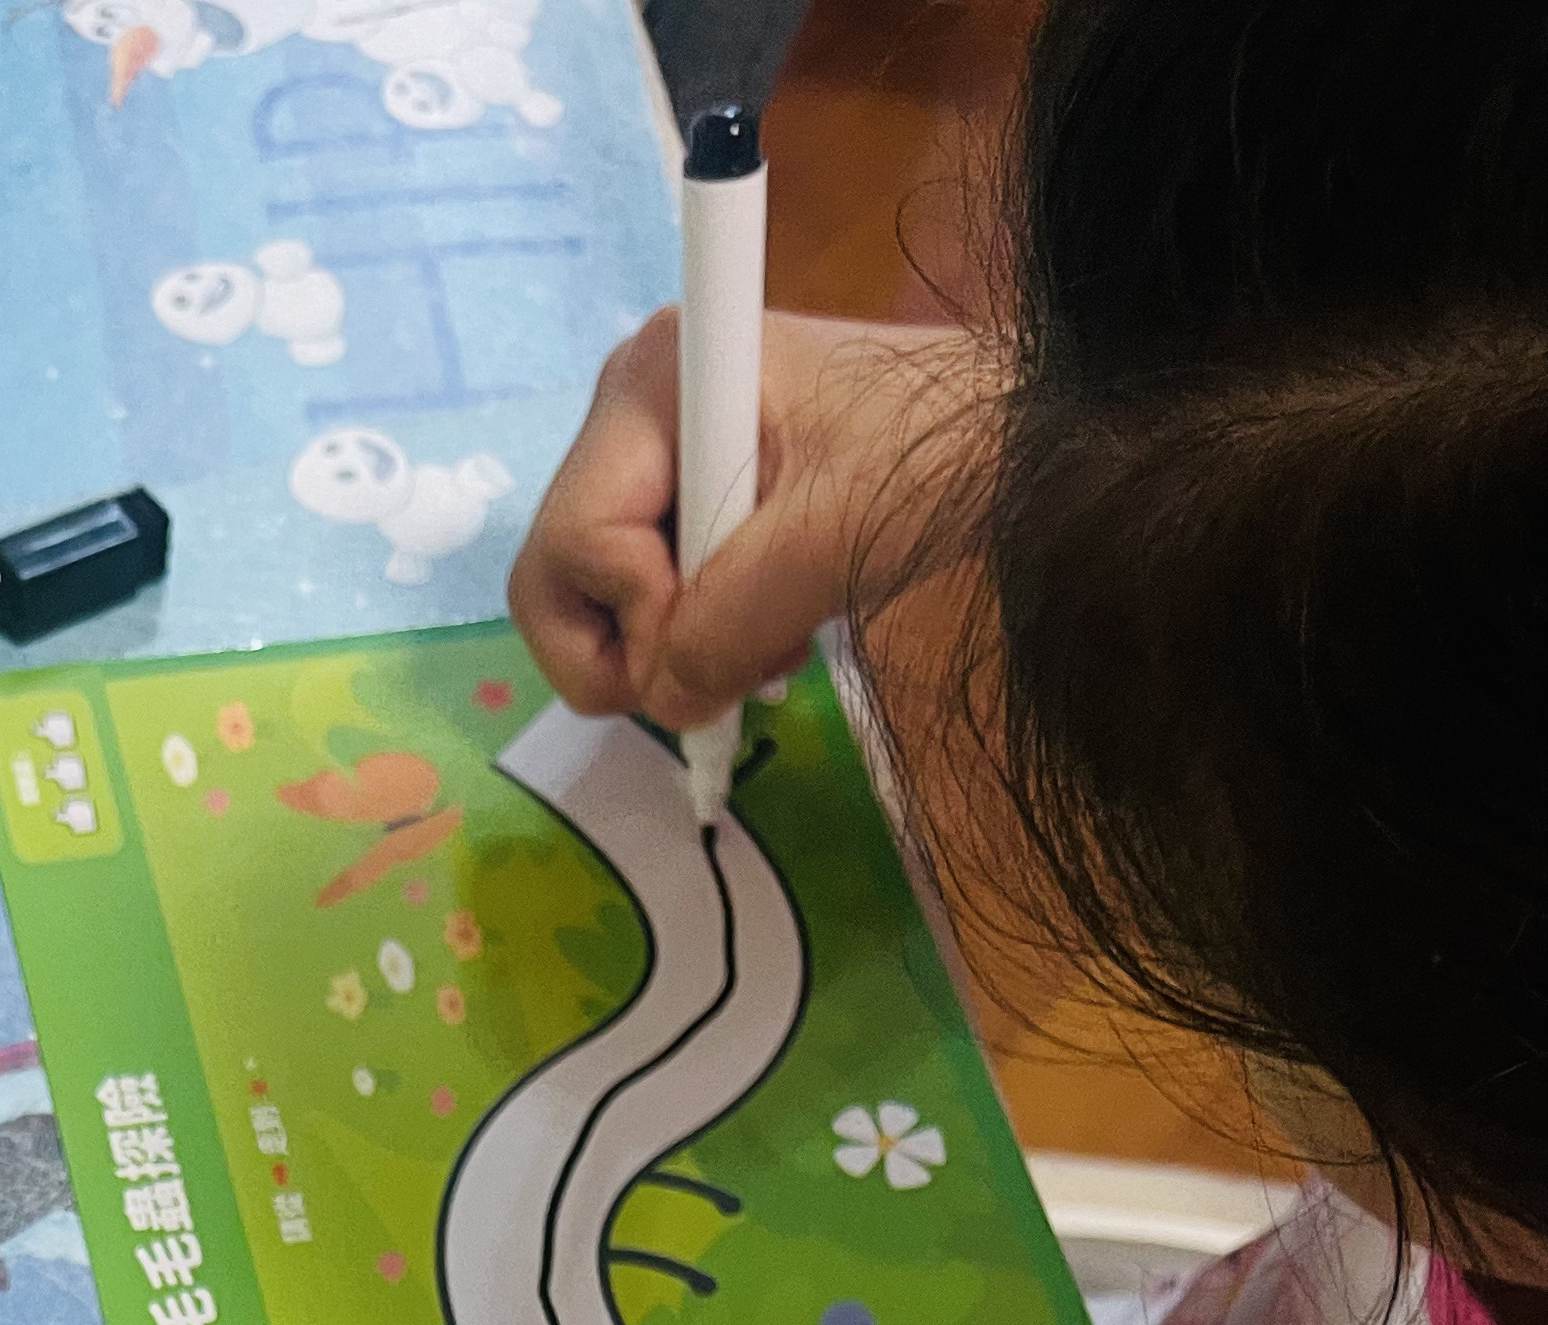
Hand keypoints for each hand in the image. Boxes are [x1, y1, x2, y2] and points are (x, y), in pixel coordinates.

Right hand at [510, 308, 992, 733]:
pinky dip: (691, 627)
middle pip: (558, 572)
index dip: (632, 623)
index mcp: (654, 384)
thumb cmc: (932, 452)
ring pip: (594, 592)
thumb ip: (731, 626)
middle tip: (722, 674)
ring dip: (670, 646)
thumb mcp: (832, 544)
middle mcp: (630, 406)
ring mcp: (651, 446)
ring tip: (767, 646)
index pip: (573, 543)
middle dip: (631, 648)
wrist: (1008, 423)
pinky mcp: (680, 485)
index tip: (719, 647)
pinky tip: (765, 623)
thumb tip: (661, 700)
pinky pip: (639, 585)